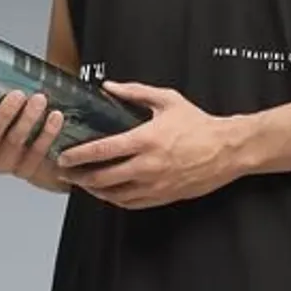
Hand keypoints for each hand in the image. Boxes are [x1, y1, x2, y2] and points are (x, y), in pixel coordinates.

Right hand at [0, 90, 66, 190]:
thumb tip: (3, 67)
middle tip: (18, 95)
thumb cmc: (19, 117)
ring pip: (13, 143)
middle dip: (4, 114)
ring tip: (40, 100)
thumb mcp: (5, 103)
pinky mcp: (26, 171)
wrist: (47, 145)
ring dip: (27, 119)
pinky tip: (55, 117)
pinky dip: (46, 132)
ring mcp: (5, 163)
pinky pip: (35, 153)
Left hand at [54, 82, 242, 208]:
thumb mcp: (167, 100)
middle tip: (66, 173)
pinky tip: (107, 193)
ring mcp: (155, 185)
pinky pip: (131, 204)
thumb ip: (134, 92)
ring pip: (114, 195)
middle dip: (79, 177)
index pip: (102, 151)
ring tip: (83, 183)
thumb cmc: (199, 125)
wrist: (227, 150)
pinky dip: (114, 200)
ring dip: (94, 191)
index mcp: (146, 140)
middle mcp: (147, 166)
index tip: (63, 156)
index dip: (78, 155)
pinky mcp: (163, 196)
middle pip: (102, 178)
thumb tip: (108, 86)